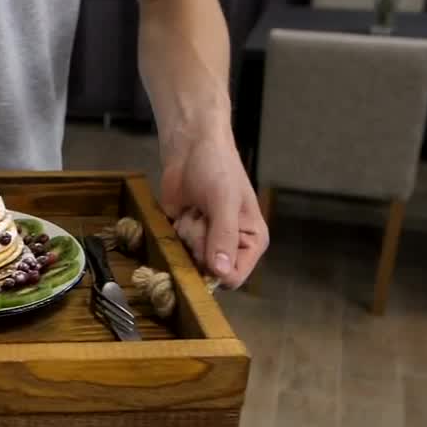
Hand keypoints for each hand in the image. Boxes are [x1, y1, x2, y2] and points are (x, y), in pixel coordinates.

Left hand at [160, 132, 267, 288]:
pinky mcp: (185, 236)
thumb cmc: (217, 168)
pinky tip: (181, 213)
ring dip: (186, 235)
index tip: (205, 242)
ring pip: (189, 261)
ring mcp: (206, 243)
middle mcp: (230, 247)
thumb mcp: (224, 201)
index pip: (234, 277)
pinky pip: (175, 250)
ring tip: (193, 211)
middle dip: (198, 245)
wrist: (190, 148)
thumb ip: (223, 237)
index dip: (215, 269)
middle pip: (207, 271)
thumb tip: (220, 273)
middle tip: (200, 217)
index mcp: (252, 242)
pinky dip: (173, 233)